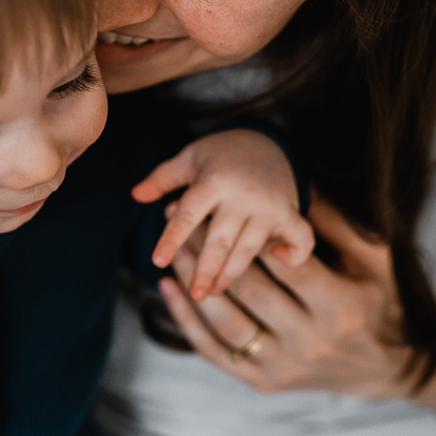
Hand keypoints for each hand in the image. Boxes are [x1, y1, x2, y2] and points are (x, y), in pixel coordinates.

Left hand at [134, 129, 313, 300]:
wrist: (265, 140)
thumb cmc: (220, 155)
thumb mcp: (189, 159)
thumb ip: (162, 178)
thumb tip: (135, 195)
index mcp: (213, 180)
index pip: (188, 214)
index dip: (172, 238)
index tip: (158, 262)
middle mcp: (242, 195)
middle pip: (220, 240)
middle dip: (206, 270)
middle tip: (195, 295)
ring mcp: (269, 205)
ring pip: (250, 247)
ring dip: (233, 272)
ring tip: (214, 292)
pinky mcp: (291, 212)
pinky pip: (301, 238)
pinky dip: (296, 254)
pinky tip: (279, 262)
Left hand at [158, 198, 435, 417]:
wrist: (389, 368)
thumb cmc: (380, 300)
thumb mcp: (373, 258)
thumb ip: (335, 223)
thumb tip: (298, 186)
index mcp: (340, 307)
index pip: (288, 266)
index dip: (254, 233)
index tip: (222, 203)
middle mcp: (311, 342)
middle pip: (251, 291)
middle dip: (212, 249)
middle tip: (182, 216)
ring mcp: (285, 367)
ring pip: (227, 322)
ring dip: (193, 282)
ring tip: (173, 248)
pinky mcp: (264, 382)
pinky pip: (215, 351)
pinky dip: (187, 320)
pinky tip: (168, 287)